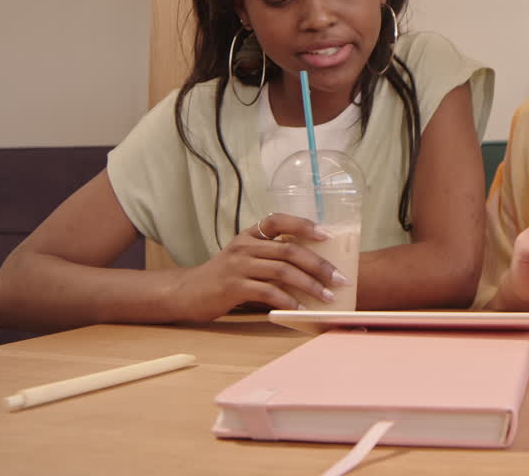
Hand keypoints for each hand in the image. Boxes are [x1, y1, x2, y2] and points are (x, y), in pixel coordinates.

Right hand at [170, 213, 347, 321]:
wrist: (188, 293)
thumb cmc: (224, 277)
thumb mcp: (246, 258)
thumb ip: (271, 256)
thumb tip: (313, 265)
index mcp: (250, 235)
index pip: (279, 220)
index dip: (304, 225)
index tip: (328, 235)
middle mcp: (245, 246)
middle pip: (289, 250)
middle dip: (319, 264)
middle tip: (340, 279)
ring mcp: (238, 265)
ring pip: (282, 271)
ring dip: (309, 285)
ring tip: (328, 297)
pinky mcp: (233, 287)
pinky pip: (267, 292)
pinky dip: (288, 301)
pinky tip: (300, 309)